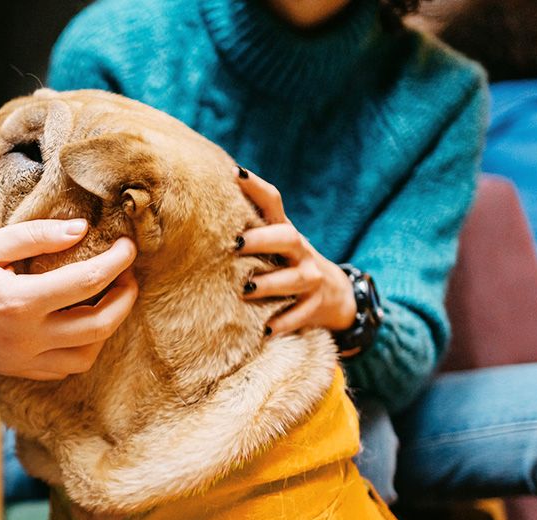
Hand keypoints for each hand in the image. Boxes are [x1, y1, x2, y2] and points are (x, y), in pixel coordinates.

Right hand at [0, 219, 138, 379]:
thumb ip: (36, 237)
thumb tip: (80, 230)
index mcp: (19, 303)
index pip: (88, 283)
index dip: (117, 262)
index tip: (129, 245)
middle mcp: (24, 339)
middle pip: (99, 326)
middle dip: (124, 299)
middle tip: (129, 275)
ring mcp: (18, 361)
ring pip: (85, 355)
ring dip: (105, 328)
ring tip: (107, 299)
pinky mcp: (11, 370)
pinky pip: (61, 369)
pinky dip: (81, 349)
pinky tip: (78, 322)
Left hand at [236, 169, 355, 335]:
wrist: (336, 295)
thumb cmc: (288, 264)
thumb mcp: (275, 243)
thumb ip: (249, 228)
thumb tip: (201, 204)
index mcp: (284, 231)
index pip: (273, 201)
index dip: (255, 186)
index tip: (233, 173)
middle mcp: (300, 251)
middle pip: (286, 237)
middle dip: (262, 240)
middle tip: (235, 245)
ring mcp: (310, 278)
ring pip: (294, 279)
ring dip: (270, 284)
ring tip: (247, 289)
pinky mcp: (315, 306)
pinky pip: (300, 315)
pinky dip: (284, 322)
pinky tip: (266, 330)